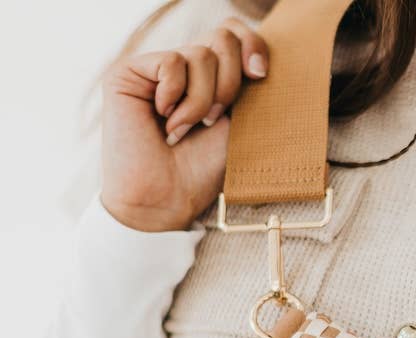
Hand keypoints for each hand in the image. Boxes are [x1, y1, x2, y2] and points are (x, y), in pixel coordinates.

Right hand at [99, 18, 269, 232]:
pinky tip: (163, 120)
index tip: (260, 75)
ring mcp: (154, 68)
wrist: (167, 198)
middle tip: (214, 119)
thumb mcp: (238, 126)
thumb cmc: (201, 171)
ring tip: (186, 129)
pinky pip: (172, 62)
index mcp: (210, 77)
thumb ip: (246, 87)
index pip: (235, 32)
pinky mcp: (128, 72)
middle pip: (222, 36)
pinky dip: (176, 97)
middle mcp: (182, 68)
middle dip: (229, 82)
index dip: (252, 44)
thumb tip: (259, 56)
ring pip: (199, 54)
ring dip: (202, 101)